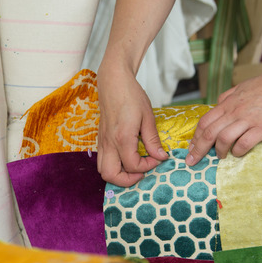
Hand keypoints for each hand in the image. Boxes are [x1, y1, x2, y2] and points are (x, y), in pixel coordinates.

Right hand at [97, 69, 167, 186]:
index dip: (147, 166)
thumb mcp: (148, 116)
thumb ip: (152, 140)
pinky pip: (102, 160)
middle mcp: (109, 143)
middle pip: (111, 175)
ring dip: (118, 175)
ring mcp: (102, 141)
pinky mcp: (100, 139)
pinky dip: (113, 165)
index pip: (133, 165)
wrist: (113, 82)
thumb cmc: (131, 95)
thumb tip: (161, 156)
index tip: (157, 158)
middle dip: (127, 180)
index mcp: (122, 137)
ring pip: (103, 170)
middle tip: (142, 172)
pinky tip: (126, 157)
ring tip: (133, 167)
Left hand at [186, 65, 261, 163]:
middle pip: (209, 133)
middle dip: (198, 150)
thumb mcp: (242, 87)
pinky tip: (238, 153)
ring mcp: (248, 119)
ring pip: (223, 138)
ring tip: (220, 158)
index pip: (204, 122)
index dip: (195, 137)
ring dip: (219, 151)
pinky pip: (244, 143)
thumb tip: (218, 104)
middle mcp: (234, 111)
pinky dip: (238, 151)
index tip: (191, 148)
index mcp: (228, 103)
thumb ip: (229, 97)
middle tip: (192, 161)